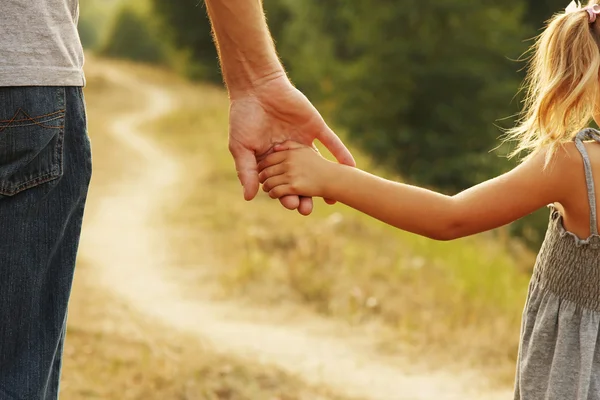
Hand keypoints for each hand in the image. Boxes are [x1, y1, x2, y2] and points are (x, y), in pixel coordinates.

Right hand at [228, 75, 354, 214]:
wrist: (257, 87)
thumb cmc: (244, 117)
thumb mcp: (241, 147)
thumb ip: (246, 171)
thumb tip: (249, 197)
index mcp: (272, 160)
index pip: (281, 183)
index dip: (285, 194)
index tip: (290, 204)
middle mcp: (290, 154)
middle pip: (300, 179)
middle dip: (303, 195)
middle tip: (307, 209)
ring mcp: (304, 141)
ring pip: (317, 165)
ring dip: (324, 180)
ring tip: (331, 198)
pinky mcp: (316, 127)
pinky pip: (331, 142)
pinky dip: (341, 153)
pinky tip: (350, 167)